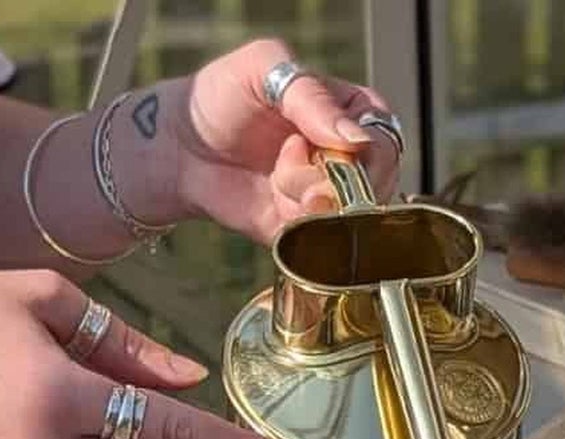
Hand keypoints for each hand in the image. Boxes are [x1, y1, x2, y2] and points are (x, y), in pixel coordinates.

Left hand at [116, 40, 401, 243]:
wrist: (180, 149)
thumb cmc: (222, 96)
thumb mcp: (264, 69)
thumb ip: (311, 97)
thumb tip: (358, 142)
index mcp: (350, 112)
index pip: (384, 139)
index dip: (369, 152)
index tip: (337, 151)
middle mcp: (349, 159)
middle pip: (376, 184)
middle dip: (336, 181)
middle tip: (291, 165)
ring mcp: (330, 198)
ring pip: (350, 216)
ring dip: (312, 203)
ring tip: (276, 181)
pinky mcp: (310, 233)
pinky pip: (324, 243)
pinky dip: (302, 228)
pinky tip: (274, 204)